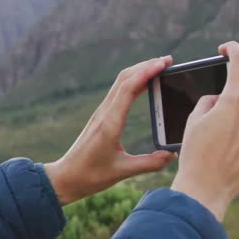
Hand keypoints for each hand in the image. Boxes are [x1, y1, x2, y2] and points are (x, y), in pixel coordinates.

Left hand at [43, 55, 179, 205]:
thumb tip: (173, 155)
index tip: (163, 63)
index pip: (128, 89)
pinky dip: (133, 82)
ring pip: (120, 83)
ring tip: (160, 67)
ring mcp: (101, 113)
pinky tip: (144, 84)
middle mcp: (104, 113)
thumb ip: (150, 163)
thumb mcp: (123, 171)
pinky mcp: (101, 117)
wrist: (66, 177)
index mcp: (110, 123)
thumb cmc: (91, 175)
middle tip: (168, 60)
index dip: (146, 72)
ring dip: (139, 72)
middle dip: (146, 66)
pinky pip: (118, 93)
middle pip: (124, 79)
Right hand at [171, 41, 238, 221]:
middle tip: (235, 85)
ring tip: (237, 118)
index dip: (234, 49)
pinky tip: (233, 147)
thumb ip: (208, 103)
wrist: (205, 190)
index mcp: (233, 101)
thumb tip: (218, 100)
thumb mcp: (193, 121)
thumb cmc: (193, 154)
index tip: (227, 48)